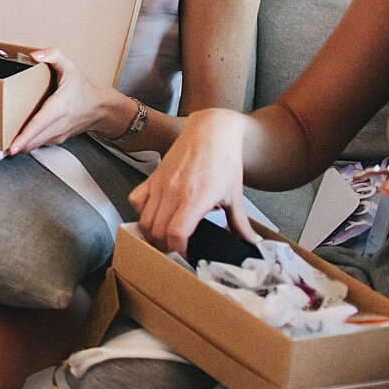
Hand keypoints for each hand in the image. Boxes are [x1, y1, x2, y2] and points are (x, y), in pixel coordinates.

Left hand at [6, 49, 120, 154]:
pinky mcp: (56, 139)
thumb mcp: (70, 66)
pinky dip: (28, 144)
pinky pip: (40, 144)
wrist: (100, 108)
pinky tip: (17, 141)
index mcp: (59, 106)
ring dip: (20, 146)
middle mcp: (58, 124)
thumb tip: (34, 54)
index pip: (39, 124)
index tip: (13, 146)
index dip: (25, 136)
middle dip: (16, 145)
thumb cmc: (83, 88)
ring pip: (35, 145)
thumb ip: (52, 55)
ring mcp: (58, 134)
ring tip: (3, 146)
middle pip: (34, 139)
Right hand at [128, 107, 259, 254]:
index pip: (175, 234)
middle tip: (177, 252)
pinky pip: (136, 200)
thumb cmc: (224, 160)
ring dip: (152, 234)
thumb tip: (251, 243)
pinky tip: (154, 216)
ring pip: (144, 219)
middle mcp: (173, 192)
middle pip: (156, 232)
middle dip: (165, 248)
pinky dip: (140, 213)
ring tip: (165, 240)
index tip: (186, 256)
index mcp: (195, 199)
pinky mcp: (153, 176)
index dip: (178, 251)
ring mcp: (160, 184)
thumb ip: (240, 223)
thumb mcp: (235, 195)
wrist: (212, 131)